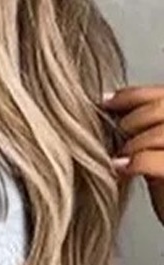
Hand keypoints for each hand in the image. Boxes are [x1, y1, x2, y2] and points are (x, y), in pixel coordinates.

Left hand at [103, 86, 163, 224]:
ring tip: (119, 159)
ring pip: (158, 132)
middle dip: (130, 122)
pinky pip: (151, 159)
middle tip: (116, 140)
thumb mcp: (154, 150)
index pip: (161, 95)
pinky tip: (121, 169)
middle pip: (160, 107)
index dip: (131, 95)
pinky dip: (133, 163)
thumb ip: (142, 131)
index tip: (106, 102)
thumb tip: (113, 114)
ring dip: (130, 145)